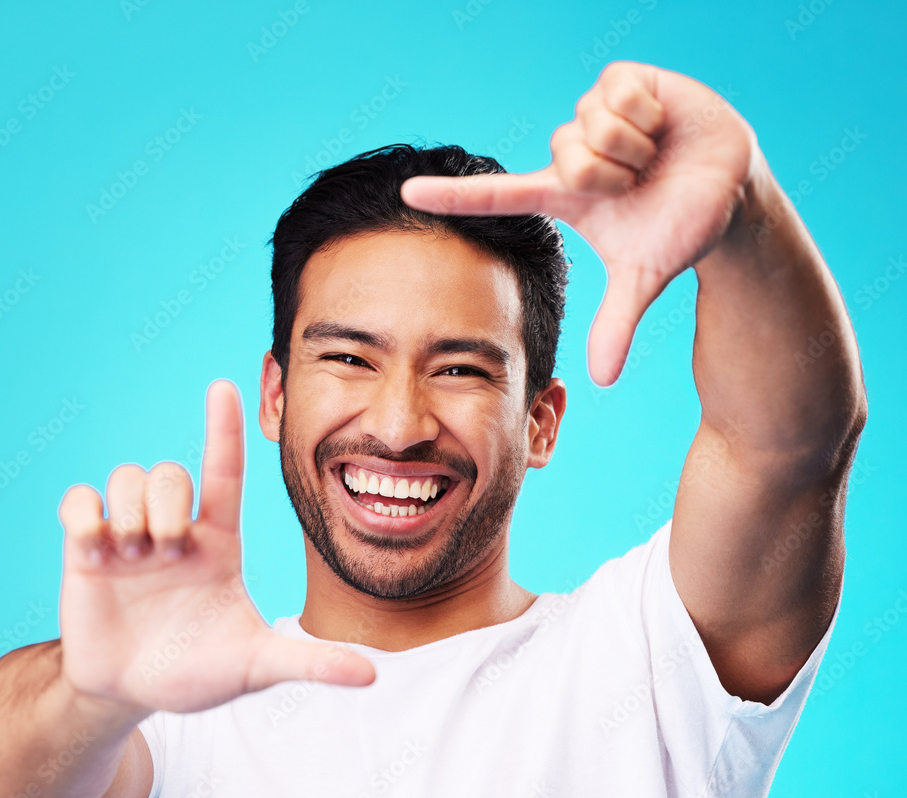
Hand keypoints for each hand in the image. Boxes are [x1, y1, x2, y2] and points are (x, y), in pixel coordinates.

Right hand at [57, 380, 374, 714]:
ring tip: (131, 558)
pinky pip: (78, 499)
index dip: (224, 429)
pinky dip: (83, 514)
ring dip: (130, 513)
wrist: (133, 694)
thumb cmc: (198, 673)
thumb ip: (311, 664)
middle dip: (167, 505)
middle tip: (164, 553)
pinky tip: (95, 547)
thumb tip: (374, 677)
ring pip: (128, 476)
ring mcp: (129, 536)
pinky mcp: (86, 549)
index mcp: (218, 543)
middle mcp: (177, 530)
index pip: (225, 471)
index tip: (224, 385)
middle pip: (171, 471)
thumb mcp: (256, 667)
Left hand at [401, 61, 757, 384]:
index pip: (496, 195)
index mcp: (561, 196)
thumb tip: (603, 379)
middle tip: (638, 184)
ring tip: (652, 156)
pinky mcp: (621, 79)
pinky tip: (662, 124)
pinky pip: (619, 95)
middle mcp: (568, 153)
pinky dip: (649, 116)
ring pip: (593, 129)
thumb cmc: (679, 227)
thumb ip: (617, 323)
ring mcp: (592, 113)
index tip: (408, 193)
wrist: (728, 187)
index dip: (453, 196)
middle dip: (612, 179)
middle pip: (566, 160)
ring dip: (634, 150)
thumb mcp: (643, 276)